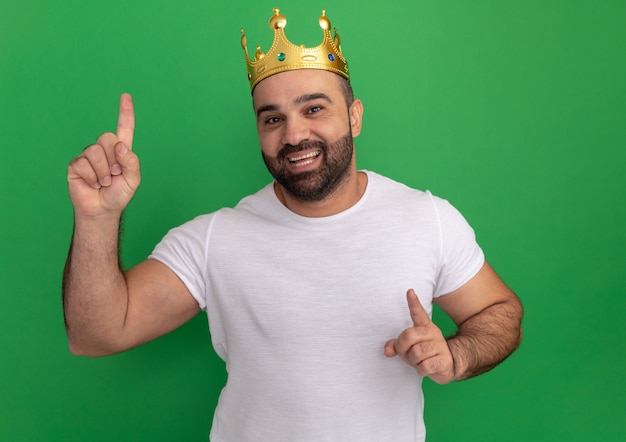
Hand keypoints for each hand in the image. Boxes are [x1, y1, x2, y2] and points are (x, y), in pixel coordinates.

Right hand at [67, 93, 139, 217]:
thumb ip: (131, 162)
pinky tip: (93, 184)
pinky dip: (92, 177)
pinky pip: (84, 163)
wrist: (102, 210)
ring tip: (104, 182)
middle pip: (107, 137)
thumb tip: (121, 146)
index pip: (124, 128)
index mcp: (120, 151)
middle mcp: (103, 149)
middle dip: (114, 158)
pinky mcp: (76, 165)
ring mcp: (88, 156)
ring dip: (103, 171)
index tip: (126, 96)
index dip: (125, 112)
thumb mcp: (133, 179)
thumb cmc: (119, 194)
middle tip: (115, 175)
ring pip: (95, 151)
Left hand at [384, 289, 455, 383]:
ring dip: (413, 362)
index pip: (418, 312)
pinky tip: (426, 368)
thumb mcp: (409, 348)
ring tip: (419, 361)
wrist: (447, 366)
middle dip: (402, 348)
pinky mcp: (444, 360)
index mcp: (424, 327)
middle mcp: (433, 333)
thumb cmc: (424, 354)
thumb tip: (387, 351)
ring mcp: (440, 346)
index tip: (409, 291)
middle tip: (407, 354)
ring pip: (416, 353)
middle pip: (408, 336)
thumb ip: (396, 346)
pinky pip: (424, 366)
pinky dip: (421, 370)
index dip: (413, 302)